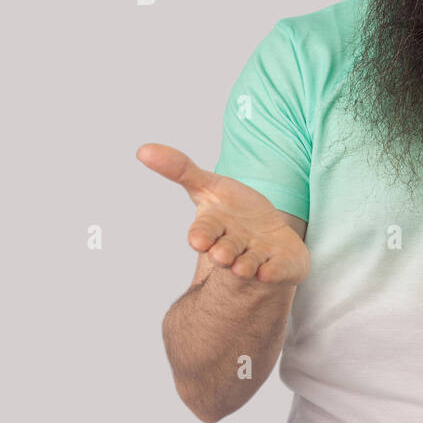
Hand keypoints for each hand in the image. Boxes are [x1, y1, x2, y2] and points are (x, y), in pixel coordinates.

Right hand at [136, 143, 310, 284]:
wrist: (268, 239)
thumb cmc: (234, 212)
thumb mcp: (209, 186)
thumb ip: (180, 170)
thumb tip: (143, 150)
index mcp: (214, 229)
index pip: (204, 232)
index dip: (201, 235)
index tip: (198, 240)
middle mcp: (234, 247)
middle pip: (226, 251)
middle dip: (223, 253)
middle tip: (222, 256)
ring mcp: (257, 258)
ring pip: (249, 264)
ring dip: (246, 266)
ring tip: (244, 268)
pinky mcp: (280, 266)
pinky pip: (277, 271)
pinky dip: (274, 272)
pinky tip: (270, 272)